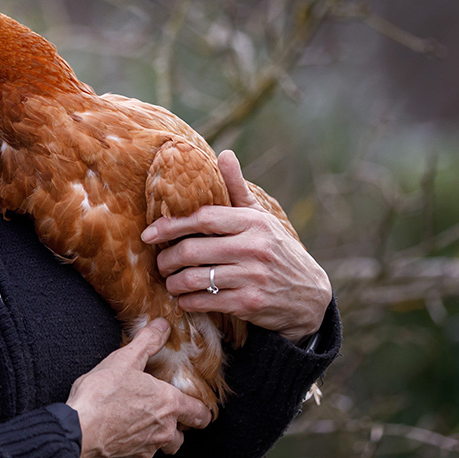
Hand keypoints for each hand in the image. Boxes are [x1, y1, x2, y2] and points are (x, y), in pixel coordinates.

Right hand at [66, 318, 210, 457]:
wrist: (79, 428)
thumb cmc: (101, 394)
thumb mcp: (124, 359)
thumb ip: (147, 341)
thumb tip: (162, 326)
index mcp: (168, 403)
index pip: (200, 413)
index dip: (202, 410)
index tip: (198, 407)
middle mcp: (164, 429)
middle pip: (184, 433)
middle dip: (180, 425)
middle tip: (167, 412)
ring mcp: (149, 446)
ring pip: (166, 446)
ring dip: (161, 436)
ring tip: (145, 421)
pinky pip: (144, 453)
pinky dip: (139, 443)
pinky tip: (125, 430)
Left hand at [142, 150, 331, 342]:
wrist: (309, 296)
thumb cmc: (276, 250)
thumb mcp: (261, 218)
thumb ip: (237, 189)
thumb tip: (225, 154)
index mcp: (252, 222)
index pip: (202, 218)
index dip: (170, 225)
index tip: (149, 233)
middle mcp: (253, 247)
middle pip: (192, 250)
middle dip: (167, 258)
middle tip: (160, 263)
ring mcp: (252, 276)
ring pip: (195, 278)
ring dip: (174, 282)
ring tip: (170, 282)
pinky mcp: (250, 303)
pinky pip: (206, 302)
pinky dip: (188, 302)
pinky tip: (185, 299)